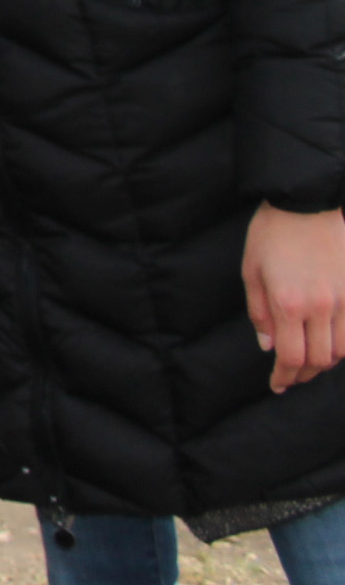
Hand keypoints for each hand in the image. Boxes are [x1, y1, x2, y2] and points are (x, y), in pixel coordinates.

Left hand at [246, 204, 344, 391]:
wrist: (306, 202)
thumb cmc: (271, 233)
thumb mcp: (251, 271)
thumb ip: (259, 312)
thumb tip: (268, 346)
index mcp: (286, 302)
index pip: (291, 357)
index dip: (285, 376)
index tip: (278, 384)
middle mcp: (319, 306)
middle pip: (319, 360)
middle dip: (303, 374)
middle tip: (291, 377)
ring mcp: (343, 299)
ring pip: (341, 350)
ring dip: (324, 362)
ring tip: (309, 362)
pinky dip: (343, 346)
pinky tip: (329, 343)